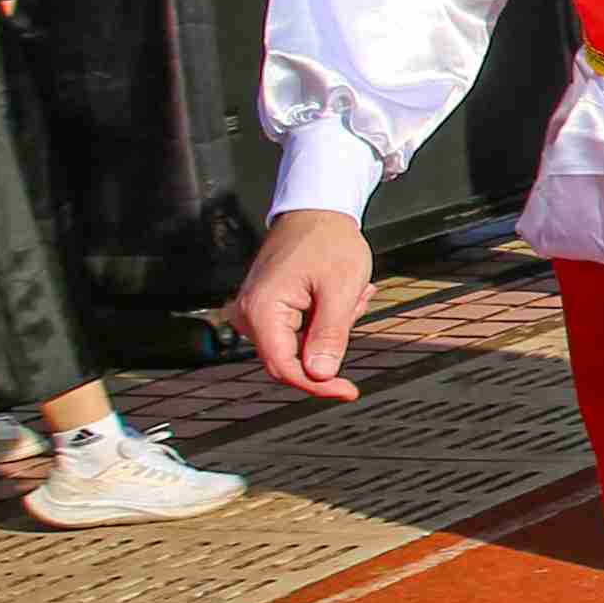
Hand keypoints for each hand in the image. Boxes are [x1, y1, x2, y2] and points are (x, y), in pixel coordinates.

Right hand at [232, 209, 374, 402]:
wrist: (315, 211)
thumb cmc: (327, 240)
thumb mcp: (341, 288)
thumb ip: (330, 335)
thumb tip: (319, 374)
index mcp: (261, 310)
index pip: (284, 368)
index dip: (317, 385)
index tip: (347, 391)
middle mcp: (249, 314)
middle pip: (293, 357)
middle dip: (331, 341)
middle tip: (354, 303)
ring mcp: (255, 312)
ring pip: (300, 345)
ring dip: (332, 326)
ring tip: (349, 292)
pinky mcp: (266, 309)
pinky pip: (299, 330)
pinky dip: (326, 319)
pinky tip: (340, 294)